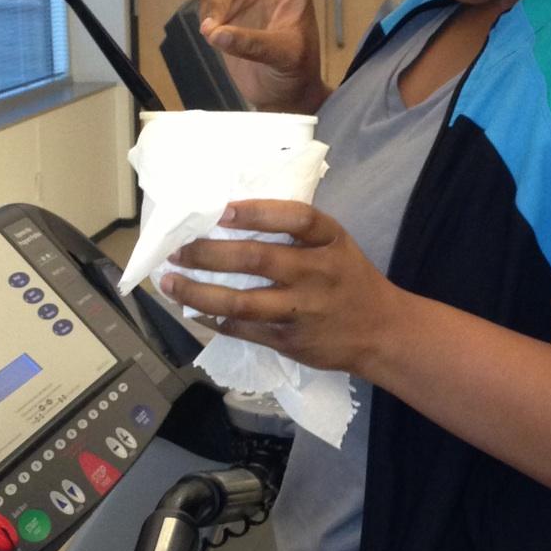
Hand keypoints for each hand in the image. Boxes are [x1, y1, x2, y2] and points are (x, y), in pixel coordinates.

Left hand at [161, 201, 405, 376]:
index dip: (256, 212)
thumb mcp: (335, 245)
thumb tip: (231, 216)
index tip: (220, 211)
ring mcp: (302, 309)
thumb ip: (297, 232)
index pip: (295, 217)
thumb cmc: (349, 279)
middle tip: (177, 249)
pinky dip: (214, 320)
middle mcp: (317, 272)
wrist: (381, 331)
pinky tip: (192, 311)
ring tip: (170, 282)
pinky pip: (244, 329)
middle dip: (209, 254)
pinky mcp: (290, 340)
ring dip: (198, 293)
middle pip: (257, 259)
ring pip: (241, 303)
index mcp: (330, 241)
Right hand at [186, 0, 325, 112]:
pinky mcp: (226, 13)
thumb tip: (216, 32)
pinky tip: (219, 39)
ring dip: (215, 8)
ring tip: (220, 35)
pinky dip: (210, 23)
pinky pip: (208, 8)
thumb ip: (251, 42)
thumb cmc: (295, 71)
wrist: (283, 95)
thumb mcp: (283, 55)